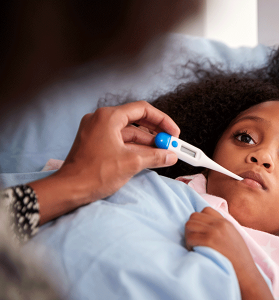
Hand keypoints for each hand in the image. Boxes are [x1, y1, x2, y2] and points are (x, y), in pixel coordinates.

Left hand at [30, 101, 179, 223]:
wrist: (69, 190)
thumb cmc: (94, 174)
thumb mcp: (131, 163)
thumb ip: (155, 156)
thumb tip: (171, 155)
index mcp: (108, 117)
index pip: (142, 110)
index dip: (162, 121)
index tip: (174, 133)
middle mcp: (101, 120)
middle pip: (136, 120)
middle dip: (156, 133)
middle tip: (171, 143)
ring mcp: (97, 131)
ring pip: (129, 132)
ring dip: (147, 142)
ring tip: (163, 152)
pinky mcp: (96, 143)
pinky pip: (120, 141)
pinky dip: (135, 148)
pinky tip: (148, 157)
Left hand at [185, 207, 254, 269]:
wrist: (245, 273)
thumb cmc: (238, 259)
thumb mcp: (233, 237)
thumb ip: (222, 229)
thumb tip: (205, 226)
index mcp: (226, 222)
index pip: (205, 210)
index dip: (199, 220)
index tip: (200, 231)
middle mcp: (220, 224)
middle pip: (194, 216)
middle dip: (191, 227)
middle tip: (194, 240)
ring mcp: (214, 232)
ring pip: (189, 225)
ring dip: (188, 235)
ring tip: (194, 246)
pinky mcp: (209, 242)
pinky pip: (190, 238)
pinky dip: (189, 245)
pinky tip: (195, 252)